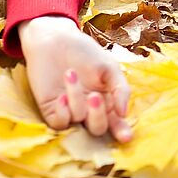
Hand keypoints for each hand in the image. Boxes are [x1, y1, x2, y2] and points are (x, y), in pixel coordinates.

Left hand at [19, 15, 132, 141]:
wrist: (55, 39)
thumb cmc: (85, 52)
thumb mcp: (109, 67)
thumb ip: (120, 89)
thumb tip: (124, 113)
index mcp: (106, 101)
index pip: (116, 122)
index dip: (121, 131)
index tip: (126, 137)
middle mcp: (89, 110)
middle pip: (97, 128)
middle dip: (97, 115)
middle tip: (95, 97)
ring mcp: (70, 110)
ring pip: (78, 120)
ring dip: (76, 98)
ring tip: (70, 73)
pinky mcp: (50, 109)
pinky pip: (59, 123)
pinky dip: (63, 112)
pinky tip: (61, 95)